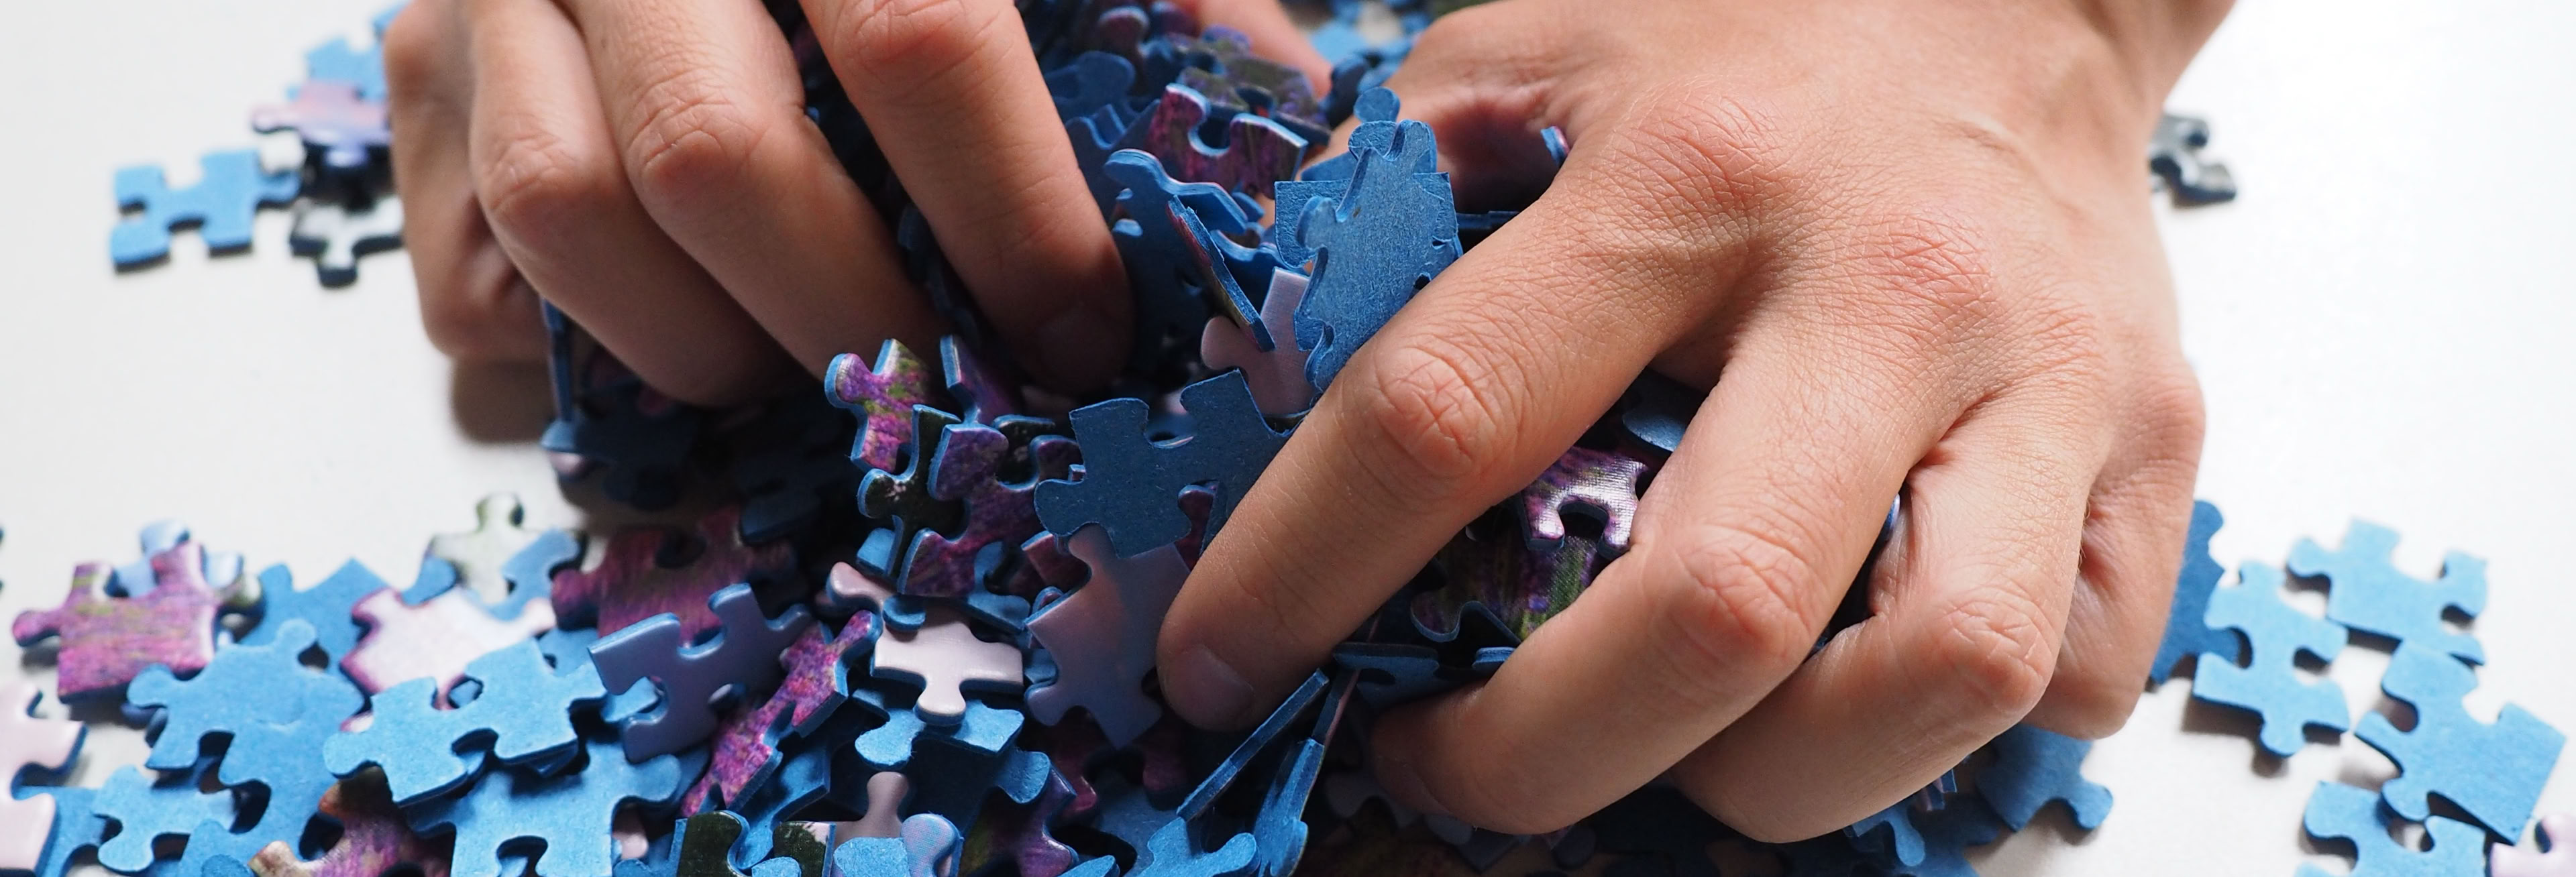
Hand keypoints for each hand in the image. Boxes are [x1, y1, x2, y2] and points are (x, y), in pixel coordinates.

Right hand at [383, 0, 1321, 402]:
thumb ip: (1161, 1)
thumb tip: (1281, 146)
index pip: (921, 44)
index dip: (1012, 220)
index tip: (1081, 336)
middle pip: (713, 158)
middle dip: (856, 322)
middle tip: (947, 396)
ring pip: (563, 212)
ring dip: (708, 352)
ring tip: (815, 378)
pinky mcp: (404, 59)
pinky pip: (461, 260)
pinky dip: (574, 341)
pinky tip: (685, 332)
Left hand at [1158, 0, 2221, 838]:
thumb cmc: (1746, 44)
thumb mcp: (1528, 60)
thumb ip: (1382, 212)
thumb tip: (1245, 399)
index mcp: (1688, 174)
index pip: (1453, 412)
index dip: (1304, 573)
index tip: (1220, 666)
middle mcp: (1883, 287)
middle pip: (1717, 605)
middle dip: (1536, 753)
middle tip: (1441, 762)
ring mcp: (2049, 379)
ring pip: (1944, 675)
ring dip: (1764, 778)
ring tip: (1667, 750)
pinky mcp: (2160, 448)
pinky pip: (2077, 673)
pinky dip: (1945, 736)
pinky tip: (1843, 686)